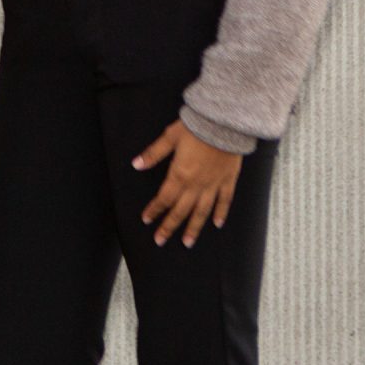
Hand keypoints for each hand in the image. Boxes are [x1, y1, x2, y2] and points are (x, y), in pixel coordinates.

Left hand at [133, 120, 241, 247]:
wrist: (223, 122)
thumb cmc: (195, 127)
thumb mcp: (169, 137)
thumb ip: (153, 154)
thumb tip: (136, 164)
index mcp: (180, 175)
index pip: (164, 198)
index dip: (154, 210)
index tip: (146, 220)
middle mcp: (196, 185)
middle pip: (181, 210)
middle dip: (169, 226)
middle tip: (160, 240)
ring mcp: (214, 184)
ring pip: (202, 212)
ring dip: (194, 228)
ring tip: (187, 242)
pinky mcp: (228, 180)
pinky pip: (225, 201)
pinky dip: (221, 213)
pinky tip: (217, 224)